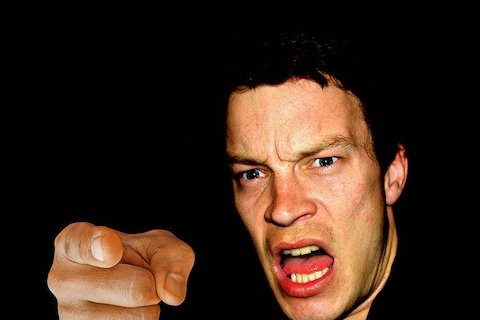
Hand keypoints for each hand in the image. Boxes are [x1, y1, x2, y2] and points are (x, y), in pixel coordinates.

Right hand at [47, 222, 194, 318]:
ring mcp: (69, 314)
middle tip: (136, 275)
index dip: (101, 247)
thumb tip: (171, 294)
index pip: (83, 245)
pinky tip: (125, 313)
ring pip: (140, 317)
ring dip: (148, 306)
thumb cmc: (141, 258)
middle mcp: (61, 278)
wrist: (131, 284)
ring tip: (128, 295)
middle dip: (152, 282)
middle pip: (136, 288)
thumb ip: (171, 258)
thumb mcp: (161, 245)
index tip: (113, 252)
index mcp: (72, 243)